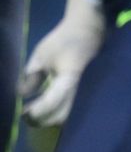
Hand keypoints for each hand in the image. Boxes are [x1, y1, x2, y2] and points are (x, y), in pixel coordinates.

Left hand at [20, 0, 104, 127]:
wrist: (88, 31)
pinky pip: (71, 109)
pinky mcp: (85, 93)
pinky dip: (57, 113)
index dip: (37, 111)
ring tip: (35, 112)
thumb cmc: (64, 40)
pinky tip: (46, 107)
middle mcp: (80, 89)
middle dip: (42, 119)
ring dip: (50, 118)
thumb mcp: (42, 55)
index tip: (23, 112)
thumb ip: (31, 76)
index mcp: (69, 78)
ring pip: (67, 116)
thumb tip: (21, 95)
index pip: (52, 102)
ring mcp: (85, 92)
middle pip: (61, 116)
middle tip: (26, 115)